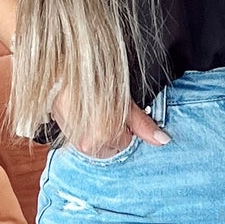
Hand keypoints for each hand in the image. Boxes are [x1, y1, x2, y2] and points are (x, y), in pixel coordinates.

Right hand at [52, 85, 171, 157]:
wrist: (60, 75)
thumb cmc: (92, 82)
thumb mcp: (124, 102)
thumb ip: (144, 125)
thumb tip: (163, 141)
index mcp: (105, 138)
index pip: (127, 143)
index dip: (126, 126)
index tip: (119, 112)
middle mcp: (88, 145)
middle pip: (112, 148)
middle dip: (113, 133)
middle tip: (107, 111)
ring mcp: (75, 143)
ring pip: (98, 147)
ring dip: (100, 134)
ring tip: (95, 113)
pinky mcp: (66, 139)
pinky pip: (84, 143)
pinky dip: (87, 133)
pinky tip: (85, 117)